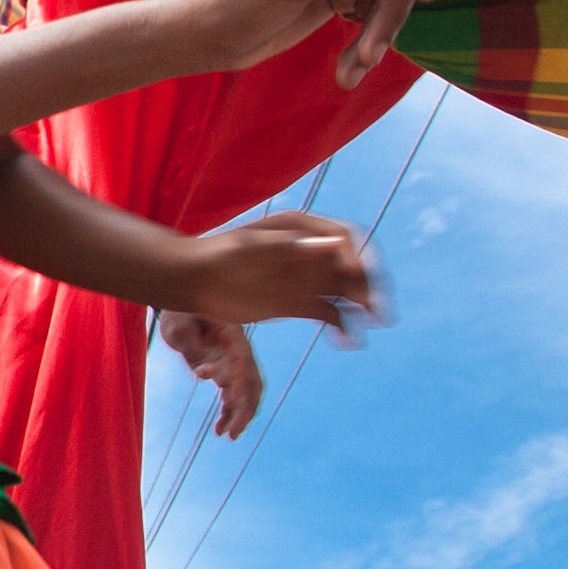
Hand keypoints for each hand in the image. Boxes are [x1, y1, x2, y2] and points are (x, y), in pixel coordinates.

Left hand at [155, 310, 265, 439]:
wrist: (178, 312)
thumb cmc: (179, 314)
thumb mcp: (179, 327)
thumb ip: (192, 347)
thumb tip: (205, 373)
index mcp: (232, 333)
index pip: (242, 360)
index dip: (240, 381)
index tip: (231, 401)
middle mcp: (238, 350)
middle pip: (252, 381)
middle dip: (246, 408)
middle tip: (233, 432)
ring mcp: (233, 362)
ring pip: (245, 392)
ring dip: (239, 414)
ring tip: (227, 436)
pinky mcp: (224, 371)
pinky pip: (232, 394)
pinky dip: (228, 411)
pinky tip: (219, 430)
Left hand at [164, 210, 381, 339]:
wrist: (192, 282)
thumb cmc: (216, 257)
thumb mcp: (250, 248)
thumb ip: (290, 248)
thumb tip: (332, 246)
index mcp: (301, 228)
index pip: (343, 238)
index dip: (356, 256)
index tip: (355, 277)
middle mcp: (310, 252)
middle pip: (352, 265)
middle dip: (368, 283)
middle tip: (376, 307)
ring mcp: (305, 279)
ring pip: (346, 291)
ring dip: (363, 305)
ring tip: (374, 322)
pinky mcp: (298, 304)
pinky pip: (330, 314)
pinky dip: (342, 326)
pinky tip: (348, 340)